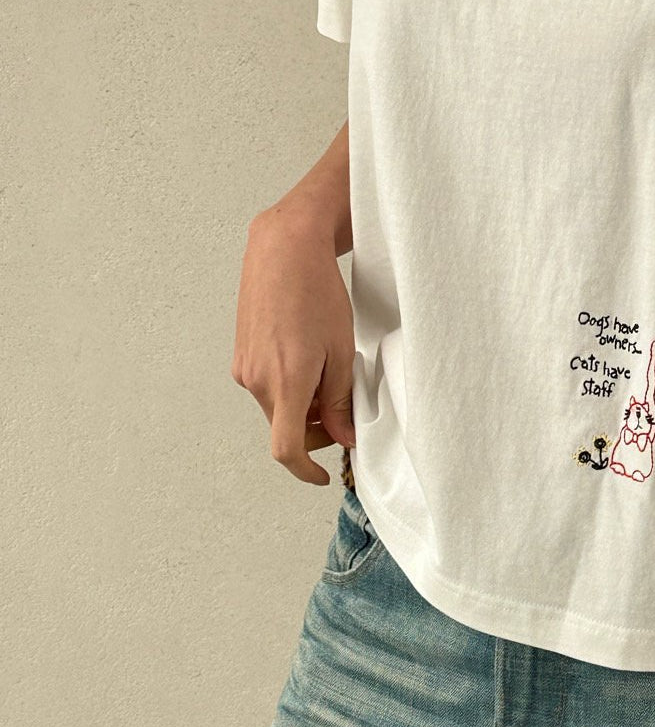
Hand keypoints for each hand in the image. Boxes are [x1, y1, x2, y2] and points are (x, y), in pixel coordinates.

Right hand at [230, 202, 356, 484]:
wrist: (283, 251)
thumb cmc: (318, 295)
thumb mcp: (341, 353)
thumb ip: (339, 402)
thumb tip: (341, 436)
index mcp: (286, 383)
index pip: (286, 449)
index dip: (305, 470)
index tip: (322, 475)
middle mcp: (257, 381)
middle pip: (286, 430)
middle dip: (315, 431)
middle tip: (341, 410)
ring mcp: (244, 368)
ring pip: (277, 408)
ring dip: (302, 407)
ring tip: (326, 372)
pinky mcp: (241, 356)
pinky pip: (267, 387)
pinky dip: (289, 388)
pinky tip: (306, 358)